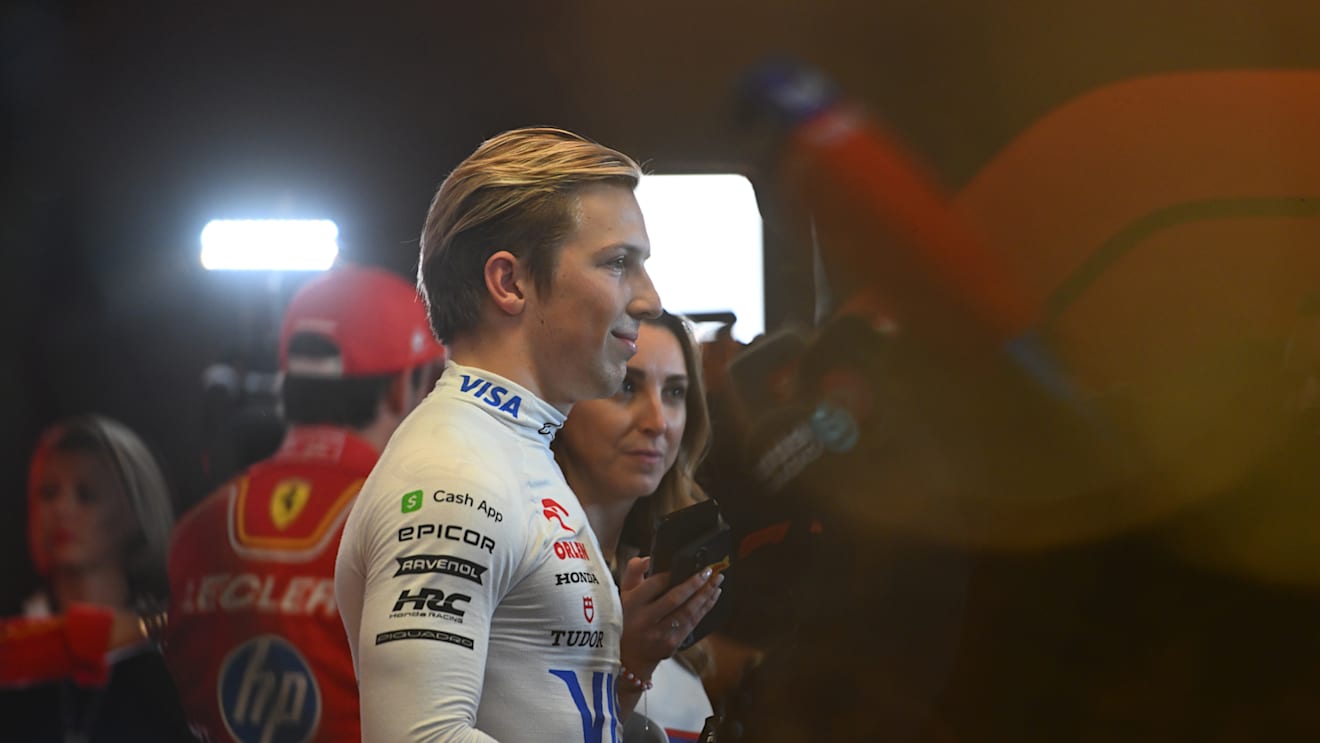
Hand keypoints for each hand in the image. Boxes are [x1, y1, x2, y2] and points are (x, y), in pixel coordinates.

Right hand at [617, 557, 723, 679]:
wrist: (628, 656)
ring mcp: (659, 634)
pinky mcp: (671, 644)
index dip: (671, 574)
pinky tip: (713, 596)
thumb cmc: (627, 618)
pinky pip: (692, 623)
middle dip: (695, 583)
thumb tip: (649, 559)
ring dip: (705, 595)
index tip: (685, 565)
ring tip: (717, 581)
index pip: (655, 584)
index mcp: (632, 604)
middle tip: (709, 571)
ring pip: (687, 612)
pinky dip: (705, 608)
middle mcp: (645, 620)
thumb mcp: (624, 593)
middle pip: (675, 599)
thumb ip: (634, 571)